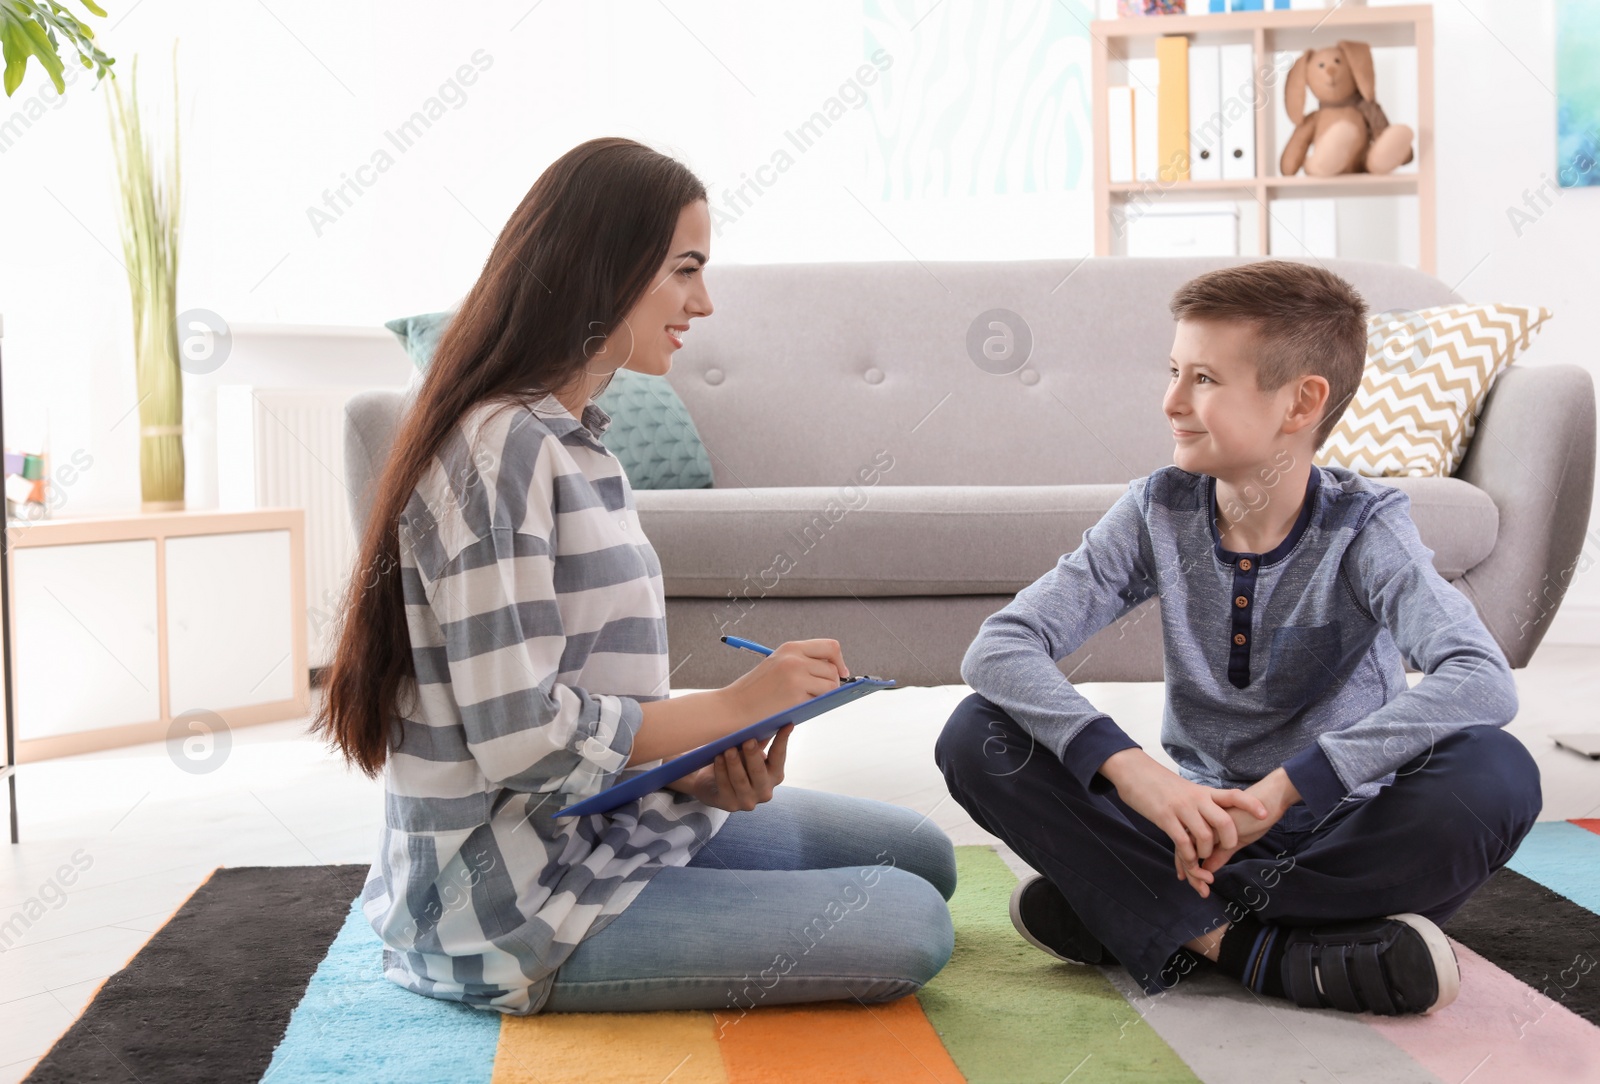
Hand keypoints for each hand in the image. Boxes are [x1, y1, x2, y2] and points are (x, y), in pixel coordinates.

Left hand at [665, 725, 792, 810]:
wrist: (710, 784)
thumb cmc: (735, 764)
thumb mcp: (749, 752)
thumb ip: (759, 739)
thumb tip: (768, 716)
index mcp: (774, 775)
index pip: (779, 757)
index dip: (783, 740)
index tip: (786, 724)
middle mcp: (764, 791)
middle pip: (759, 771)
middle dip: (753, 755)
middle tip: (748, 740)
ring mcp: (747, 801)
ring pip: (740, 780)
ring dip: (734, 763)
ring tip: (728, 748)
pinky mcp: (729, 805)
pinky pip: (725, 785)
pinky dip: (721, 771)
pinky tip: (717, 758)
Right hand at [722, 639, 848, 723]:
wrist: (732, 707)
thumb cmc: (754, 691)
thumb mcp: (777, 665)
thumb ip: (802, 663)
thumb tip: (835, 671)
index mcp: (790, 648)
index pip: (830, 647)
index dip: (839, 661)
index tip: (842, 672)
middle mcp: (795, 659)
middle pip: (833, 668)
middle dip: (832, 682)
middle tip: (820, 693)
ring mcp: (797, 677)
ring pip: (831, 685)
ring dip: (824, 695)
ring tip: (806, 700)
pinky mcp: (797, 696)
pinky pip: (821, 700)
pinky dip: (815, 705)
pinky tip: (799, 707)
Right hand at [1100, 748, 1269, 893]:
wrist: (1134, 772)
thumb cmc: (1162, 784)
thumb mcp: (1188, 790)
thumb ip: (1203, 803)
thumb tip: (1218, 816)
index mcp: (1204, 792)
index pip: (1233, 795)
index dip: (1251, 805)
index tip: (1265, 814)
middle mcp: (1196, 799)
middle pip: (1224, 821)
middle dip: (1230, 841)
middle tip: (1227, 850)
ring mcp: (1180, 808)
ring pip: (1205, 836)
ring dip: (1207, 853)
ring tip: (1203, 858)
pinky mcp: (1164, 818)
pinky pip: (1182, 842)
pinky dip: (1189, 856)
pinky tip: (1188, 861)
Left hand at [1185, 769, 1299, 896]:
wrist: (1268, 802)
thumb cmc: (1253, 818)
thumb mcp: (1236, 840)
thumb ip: (1220, 852)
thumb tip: (1208, 868)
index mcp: (1202, 822)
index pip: (1186, 844)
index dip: (1185, 864)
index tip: (1186, 880)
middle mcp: (1199, 821)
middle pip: (1184, 849)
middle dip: (1190, 874)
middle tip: (1201, 892)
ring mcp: (1203, 823)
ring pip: (1190, 852)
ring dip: (1196, 874)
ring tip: (1205, 888)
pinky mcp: (1212, 827)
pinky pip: (1200, 850)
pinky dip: (1203, 868)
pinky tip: (1210, 877)